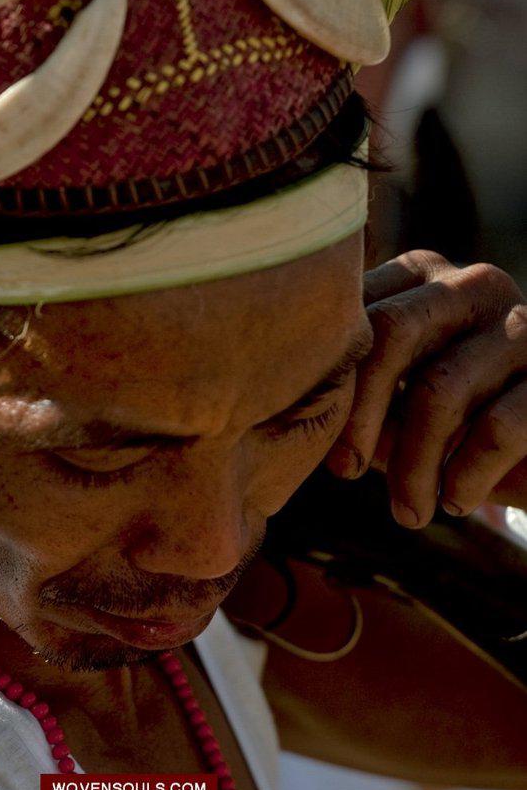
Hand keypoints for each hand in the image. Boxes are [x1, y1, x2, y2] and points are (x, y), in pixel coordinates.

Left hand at [327, 250, 526, 526]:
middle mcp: (474, 285)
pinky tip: (455, 501)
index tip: (316, 442)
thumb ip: (354, 395)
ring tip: (407, 511)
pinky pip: (498, 427)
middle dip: (361, 414)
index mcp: (423, 278)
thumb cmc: (452, 422)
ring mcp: (521, 325)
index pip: (359, 312)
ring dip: (414, 465)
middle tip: (345, 473)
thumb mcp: (396, 405)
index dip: (332, 381)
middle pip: (394, 333)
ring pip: (441, 389)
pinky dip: (467, 475)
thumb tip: (285, 414)